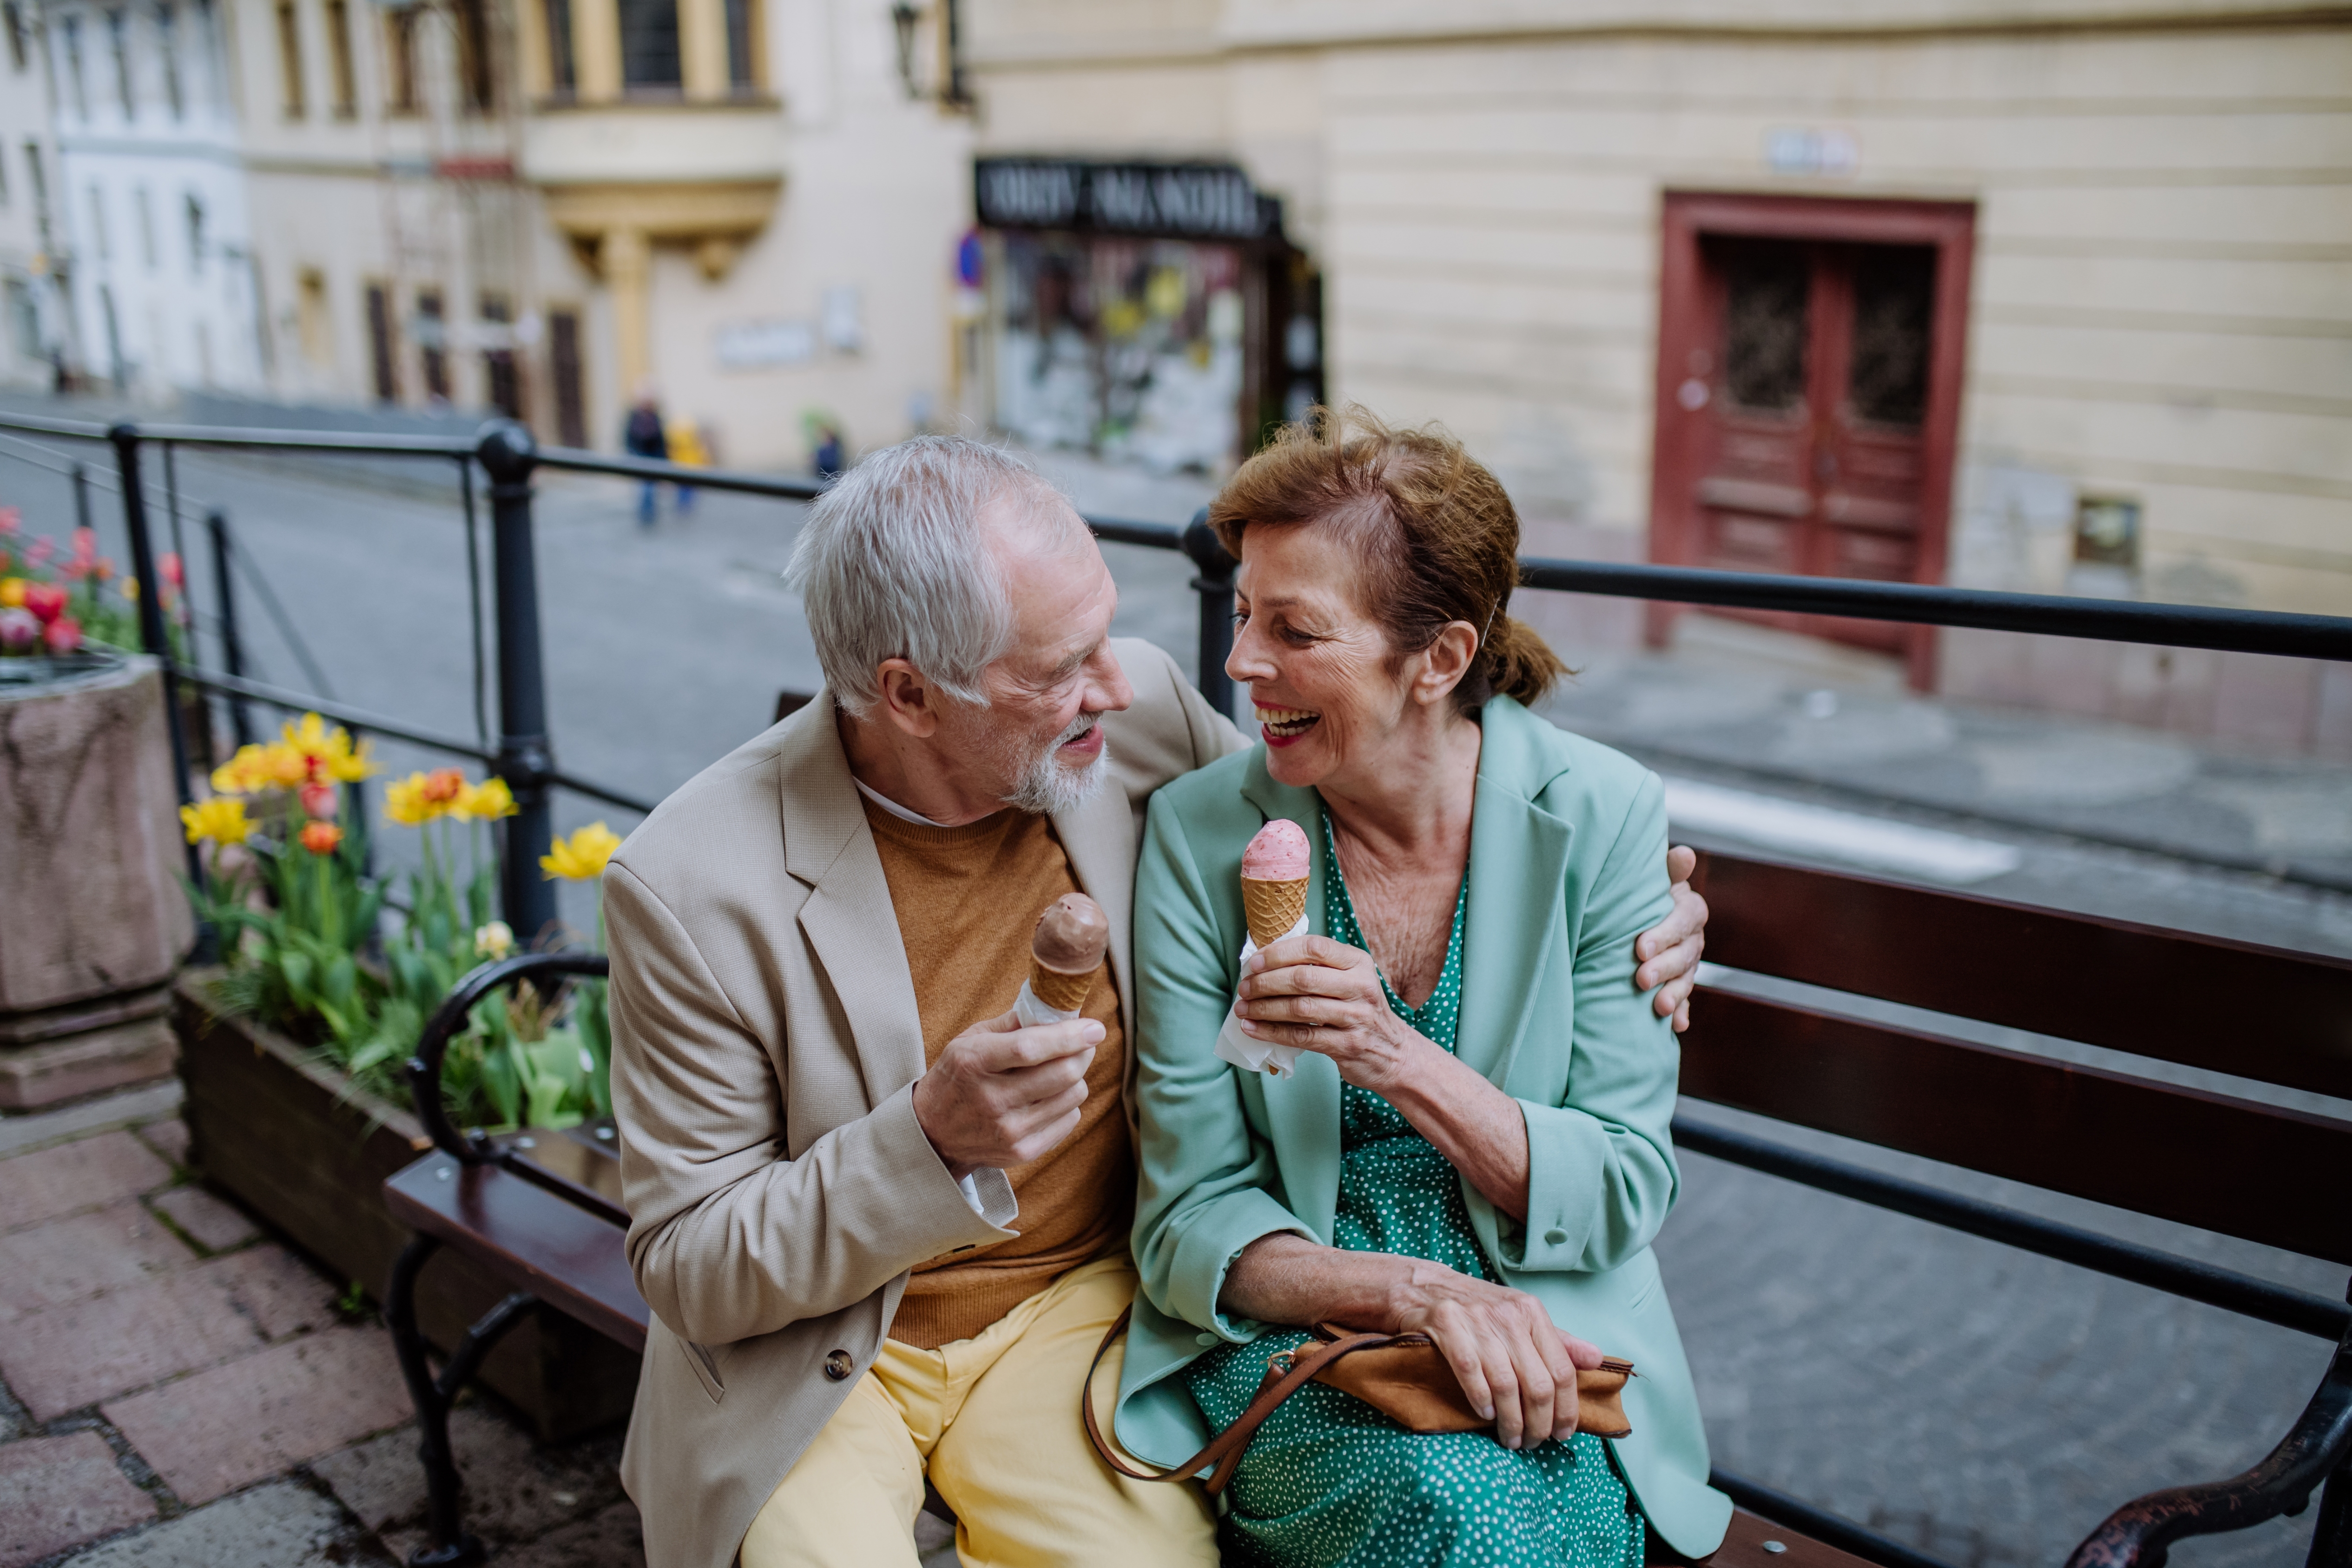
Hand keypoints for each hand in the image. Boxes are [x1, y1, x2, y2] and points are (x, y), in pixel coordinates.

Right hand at [911, 1008, 1101, 1180]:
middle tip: (1083, 1045)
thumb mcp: (969, 1041)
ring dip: (1075, 1078)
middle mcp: (992, 1099)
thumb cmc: (958, 1077)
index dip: (1069, 1036)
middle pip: (1062, 1074)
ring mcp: (1009, 1130)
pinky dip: (1067, 1103)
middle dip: (1083, 1053)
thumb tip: (1057, 1012)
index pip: (1031, 1048)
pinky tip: (1048, 1098)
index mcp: (975, 1062)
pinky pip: (1069, 1119)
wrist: (933, 1133)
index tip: (1094, 1028)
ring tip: (1058, 1073)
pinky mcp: (1022, 1152)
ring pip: (1073, 1096)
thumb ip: (1011, 1024)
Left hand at [1236, 935, 1426, 1090]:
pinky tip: (1253, 1029)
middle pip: (1303, 978)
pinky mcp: (1347, 1045)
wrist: (1395, 1053)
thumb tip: (1265, 962)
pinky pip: (1302, 1036)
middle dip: (1265, 983)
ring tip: (1242, 1009)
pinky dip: (1272, 1032)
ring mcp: (1356, 1017)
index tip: (1254, 962)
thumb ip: (1320, 968)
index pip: (1314, 947)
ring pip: (1299, 1008)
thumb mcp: (1352, 980)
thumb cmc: (1361, 1010)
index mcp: (1358, 962)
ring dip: (1264, 1008)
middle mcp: (1360, 986)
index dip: (1279, 953)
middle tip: (1244, 988)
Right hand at [1388, 1259, 1603, 1448]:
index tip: (1562, 1434)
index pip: (1563, 1370)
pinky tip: (1485, 1414)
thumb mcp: (1521, 1318)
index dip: (1566, 1410)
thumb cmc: (1477, 1310)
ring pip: (1506, 1384)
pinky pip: (1470, 1370)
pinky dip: (1480, 1399)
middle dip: (1538, 1424)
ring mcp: (1476, 1318)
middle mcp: (1508, 1314)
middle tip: (1532, 1443)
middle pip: (1537, 1384)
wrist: (1422, 1287)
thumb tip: (1597, 1359)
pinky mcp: (1445, 1323)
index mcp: (1532, 1313)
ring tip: (1510, 1438)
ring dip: (1510, 1421)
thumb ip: (1558, 1341)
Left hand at [1635, 844, 1706, 1032]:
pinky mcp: (1681, 984)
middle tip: (1641, 978)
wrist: (1640, 915)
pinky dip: (1681, 1013)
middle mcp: (1694, 938)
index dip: (1665, 933)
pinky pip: (1685, 1001)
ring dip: (1675, 994)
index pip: (1684, 920)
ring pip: (1686, 980)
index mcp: (1690, 910)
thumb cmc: (1645, 893)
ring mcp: (1689, 964)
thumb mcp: (1656, 878)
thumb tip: (1684, 853)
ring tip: (1659, 1007)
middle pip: (1685, 954)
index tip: (1640, 946)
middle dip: (1664, 967)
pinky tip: (1676, 1025)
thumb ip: (1669, 869)